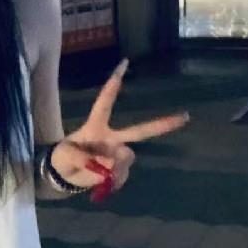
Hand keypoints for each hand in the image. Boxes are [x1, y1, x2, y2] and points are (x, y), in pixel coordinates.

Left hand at [49, 58, 189, 199]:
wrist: (63, 177)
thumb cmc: (62, 158)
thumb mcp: (65, 155)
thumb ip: (85, 157)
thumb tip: (110, 162)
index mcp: (96, 126)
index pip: (105, 102)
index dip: (113, 84)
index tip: (123, 64)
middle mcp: (111, 138)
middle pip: (139, 130)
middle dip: (162, 124)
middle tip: (185, 116)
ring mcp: (117, 154)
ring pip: (127, 157)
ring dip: (115, 166)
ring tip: (98, 172)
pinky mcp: (118, 170)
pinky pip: (123, 174)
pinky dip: (115, 180)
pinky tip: (105, 182)